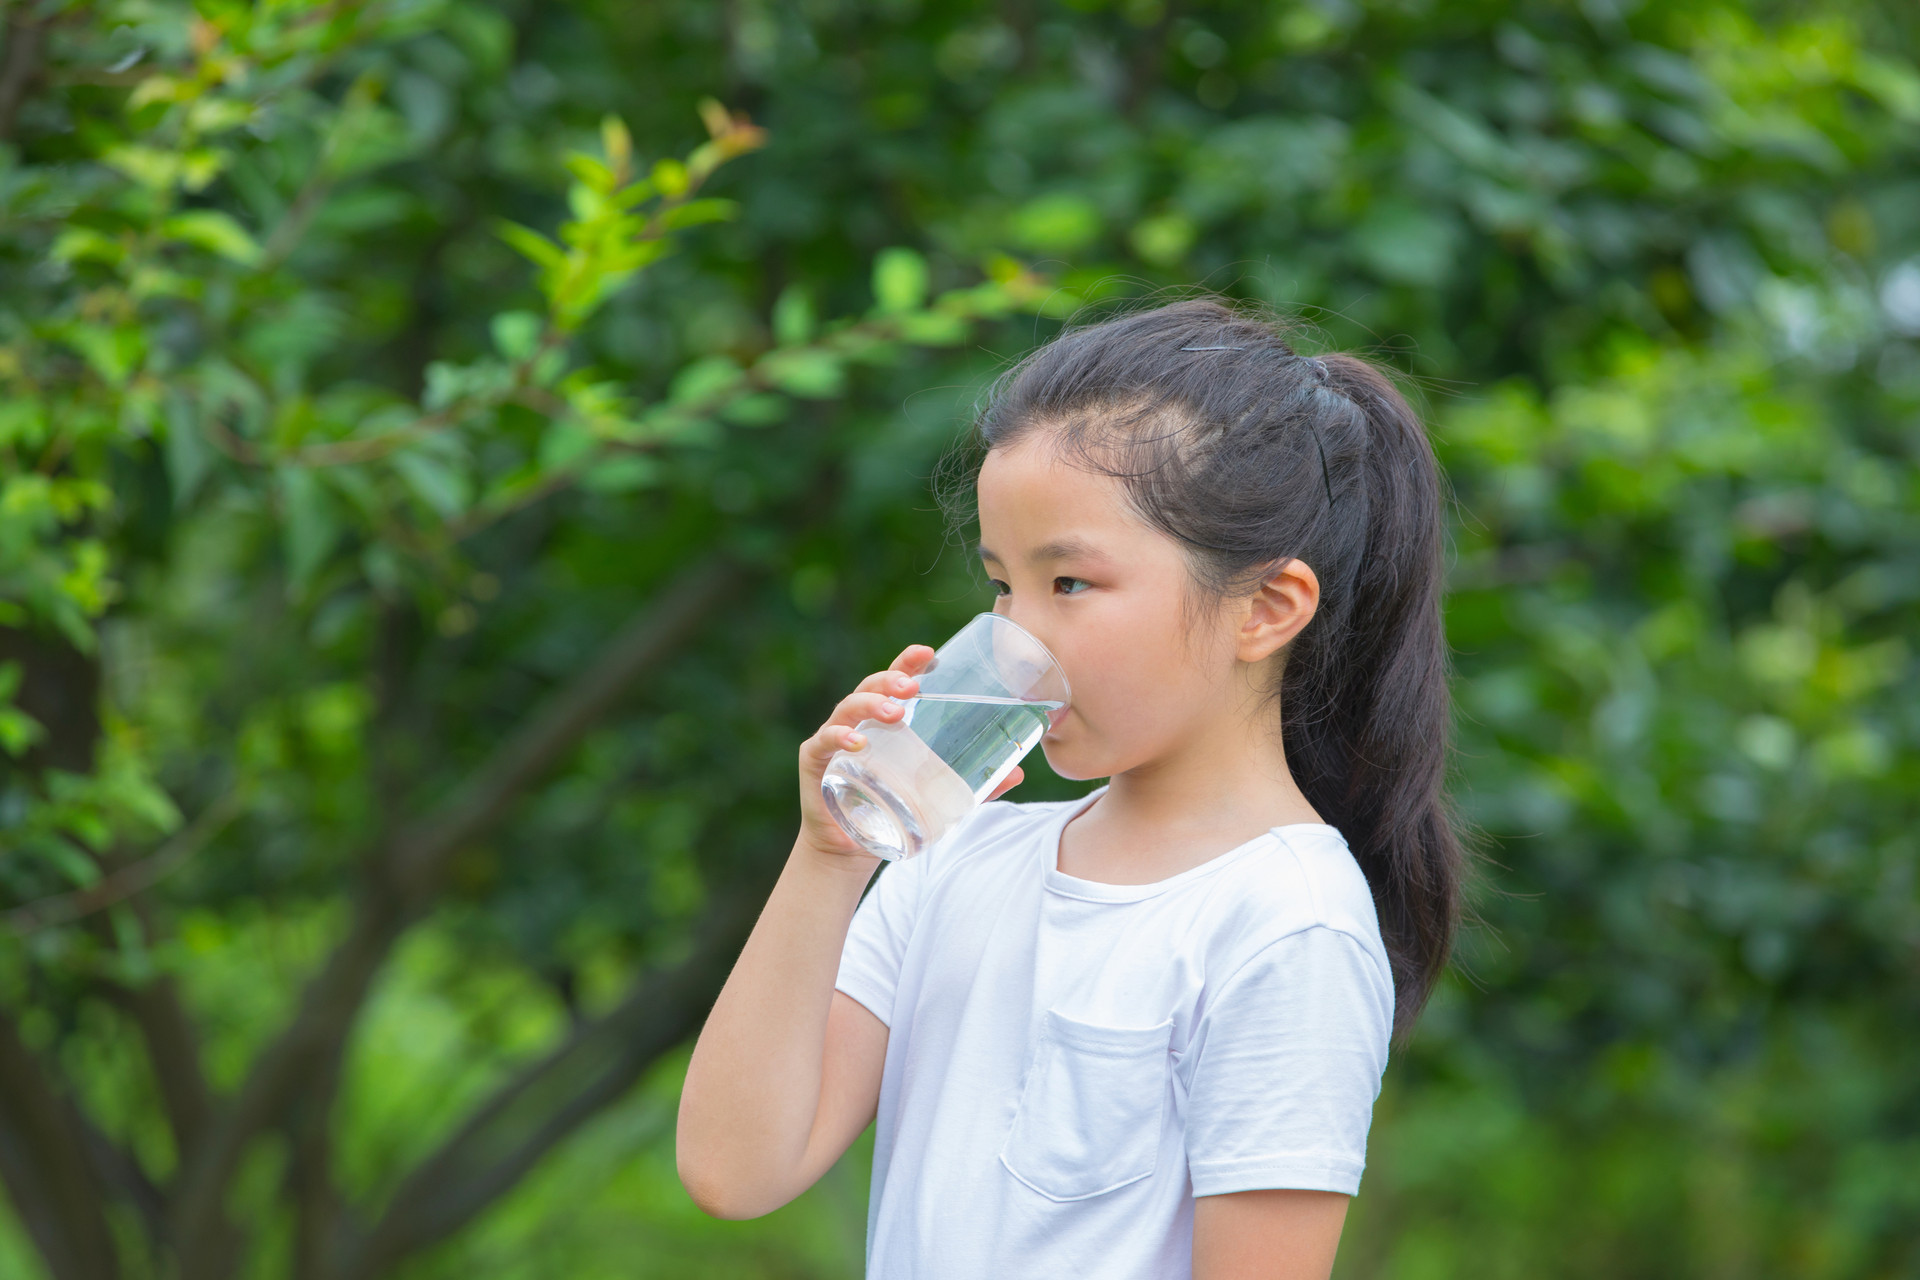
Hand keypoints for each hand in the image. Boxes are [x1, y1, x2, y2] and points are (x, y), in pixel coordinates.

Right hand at [797, 643, 1025, 860]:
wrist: (851, 850)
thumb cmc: (893, 809)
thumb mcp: (938, 795)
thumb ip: (975, 784)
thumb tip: (1019, 772)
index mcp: (885, 721)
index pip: (895, 681)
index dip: (908, 662)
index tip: (928, 653)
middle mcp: (857, 722)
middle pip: (871, 687)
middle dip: (891, 679)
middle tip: (912, 686)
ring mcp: (833, 739)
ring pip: (848, 708)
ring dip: (871, 705)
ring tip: (894, 713)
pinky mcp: (816, 762)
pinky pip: (823, 743)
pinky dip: (838, 738)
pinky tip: (856, 743)